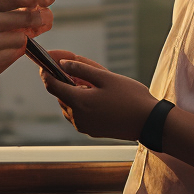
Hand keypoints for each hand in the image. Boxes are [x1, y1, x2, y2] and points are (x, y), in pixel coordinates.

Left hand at [39, 50, 158, 141]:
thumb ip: (81, 69)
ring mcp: (84, 126)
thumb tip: (61, 64)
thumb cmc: (130, 97)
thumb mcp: (105, 77)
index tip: (45, 63)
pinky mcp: (91, 130)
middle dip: (66, 80)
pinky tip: (98, 95)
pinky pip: (78, 113)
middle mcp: (77, 117)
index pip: (52, 86)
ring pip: (69, 104)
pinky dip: (82, 102)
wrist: (148, 122)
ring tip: (94, 83)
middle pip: (61, 94)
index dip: (46, 73)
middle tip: (80, 68)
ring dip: (75, 92)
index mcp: (79, 102)